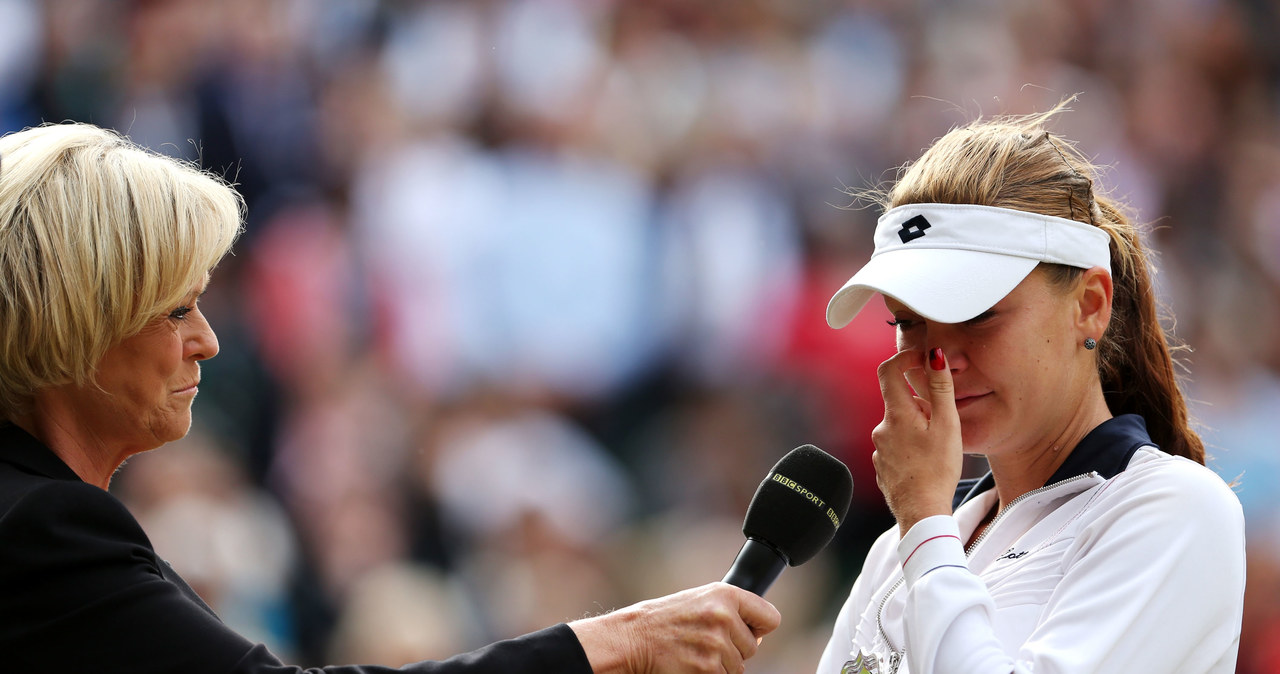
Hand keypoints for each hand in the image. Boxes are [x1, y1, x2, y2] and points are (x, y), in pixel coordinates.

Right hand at [568, 582, 780, 673]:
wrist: (632, 639)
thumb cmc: (663, 620)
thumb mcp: (699, 600)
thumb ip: (730, 610)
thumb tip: (759, 632)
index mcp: (725, 595)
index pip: (770, 617)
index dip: (760, 626)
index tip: (751, 629)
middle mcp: (723, 617)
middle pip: (752, 647)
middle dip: (733, 648)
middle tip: (704, 640)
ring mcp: (716, 645)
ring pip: (738, 667)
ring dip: (719, 664)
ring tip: (694, 650)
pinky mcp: (707, 668)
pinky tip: (690, 662)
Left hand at [871, 347, 963, 535]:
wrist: (921, 513)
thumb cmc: (938, 470)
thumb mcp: (946, 424)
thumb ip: (940, 388)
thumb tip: (933, 356)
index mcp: (896, 414)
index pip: (888, 370)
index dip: (905, 358)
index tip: (922, 360)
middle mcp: (881, 429)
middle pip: (900, 402)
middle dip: (922, 405)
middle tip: (943, 425)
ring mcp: (880, 449)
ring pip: (900, 425)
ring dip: (918, 428)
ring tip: (938, 450)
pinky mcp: (883, 466)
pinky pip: (898, 446)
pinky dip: (912, 447)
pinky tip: (927, 464)